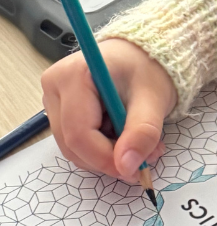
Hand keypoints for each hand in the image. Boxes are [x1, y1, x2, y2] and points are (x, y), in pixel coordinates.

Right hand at [41, 38, 177, 182]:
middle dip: (110, 158)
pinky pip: (76, 140)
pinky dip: (102, 146)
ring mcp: (53, 97)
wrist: (143, 54)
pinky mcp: (59, 108)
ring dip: (108, 154)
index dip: (106, 159)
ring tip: (139, 142)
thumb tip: (127, 166)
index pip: (80, 133)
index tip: (136, 171)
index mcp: (74, 76)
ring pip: (73, 146)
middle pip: (73, 143)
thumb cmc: (149, 69)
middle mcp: (55, 85)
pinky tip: (123, 134)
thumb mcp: (154, 99)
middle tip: (146, 157)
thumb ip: (142, 132)